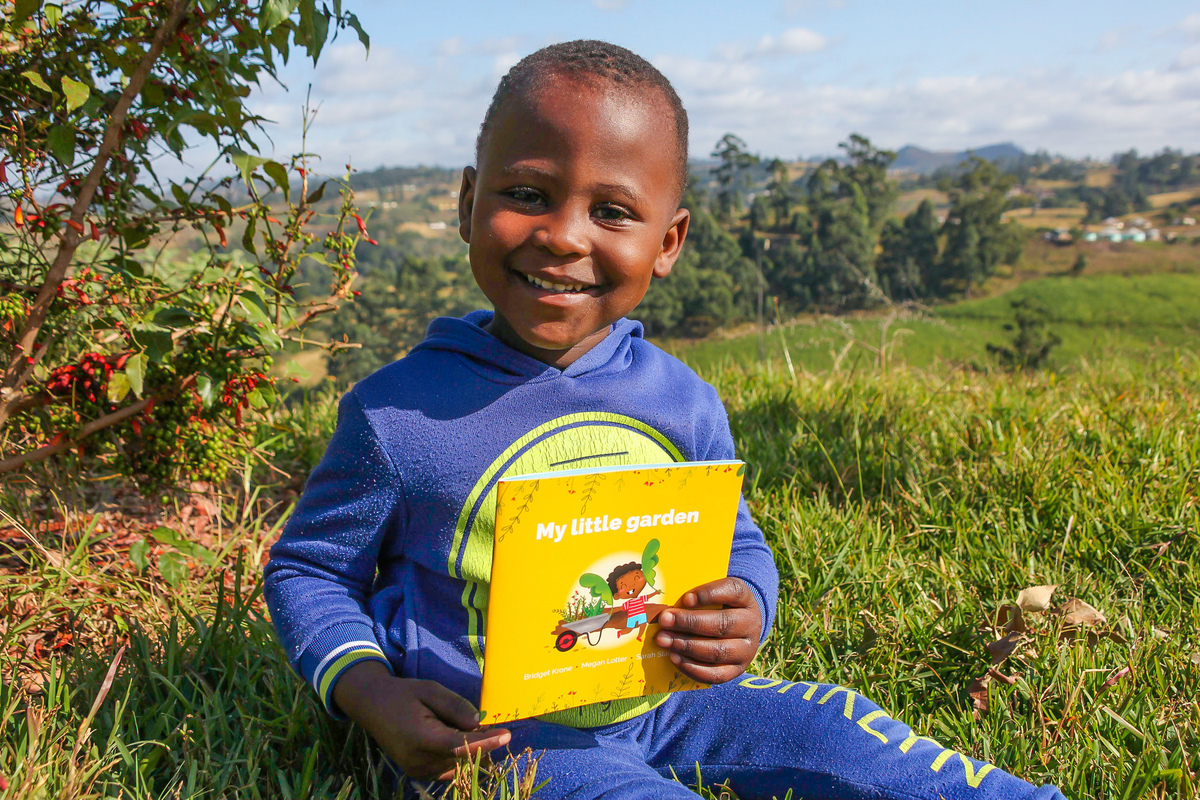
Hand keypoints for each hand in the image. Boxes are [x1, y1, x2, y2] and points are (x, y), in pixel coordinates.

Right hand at [332, 661, 510, 780]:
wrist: (373, 706)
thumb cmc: (404, 694)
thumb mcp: (430, 690)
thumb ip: (455, 706)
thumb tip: (479, 722)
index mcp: (421, 738)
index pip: (461, 745)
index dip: (486, 742)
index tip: (507, 735)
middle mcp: (419, 761)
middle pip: (462, 757)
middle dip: (480, 742)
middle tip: (490, 724)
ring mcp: (418, 771)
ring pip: (457, 765)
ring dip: (469, 750)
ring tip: (466, 727)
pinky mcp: (418, 773)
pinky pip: (448, 769)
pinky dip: (458, 756)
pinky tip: (457, 738)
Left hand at [654, 577, 760, 683]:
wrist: (739, 629)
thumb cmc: (718, 606)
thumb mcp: (714, 594)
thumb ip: (695, 596)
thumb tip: (668, 605)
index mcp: (745, 597)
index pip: (732, 591)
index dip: (709, 595)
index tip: (686, 599)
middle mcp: (751, 623)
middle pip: (722, 623)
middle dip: (690, 622)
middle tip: (664, 620)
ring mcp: (747, 649)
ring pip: (718, 650)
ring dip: (687, 646)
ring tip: (664, 640)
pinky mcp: (738, 669)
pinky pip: (716, 674)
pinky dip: (693, 668)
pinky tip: (674, 658)